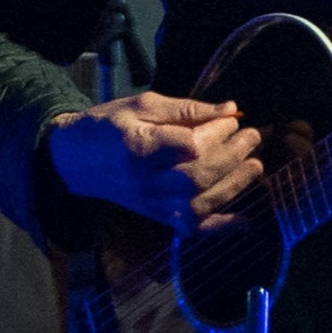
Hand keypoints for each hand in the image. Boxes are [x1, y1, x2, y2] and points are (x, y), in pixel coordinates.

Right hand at [46, 93, 262, 233]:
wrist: (76, 160)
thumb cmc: (110, 125)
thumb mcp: (143, 105)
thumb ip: (187, 109)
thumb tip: (229, 109)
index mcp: (139, 147)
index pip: (188, 145)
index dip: (216, 133)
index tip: (232, 118)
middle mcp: (145, 181)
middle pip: (197, 176)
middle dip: (231, 157)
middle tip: (252, 137)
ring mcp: (151, 203)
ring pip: (198, 203)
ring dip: (233, 186)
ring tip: (255, 165)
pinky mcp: (156, 216)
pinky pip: (191, 227)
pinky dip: (219, 226)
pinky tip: (244, 219)